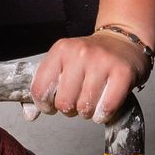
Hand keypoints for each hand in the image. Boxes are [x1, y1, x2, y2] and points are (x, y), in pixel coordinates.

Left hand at [22, 29, 150, 125]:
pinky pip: (106, 108)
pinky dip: (104, 114)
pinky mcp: (123, 73)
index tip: (52, 105)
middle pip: (64, 102)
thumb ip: (45, 87)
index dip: (45, 105)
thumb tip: (30, 114)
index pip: (40, 89)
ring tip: (93, 99)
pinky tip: (105, 104)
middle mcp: (80, 53)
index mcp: (61, 49)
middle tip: (77, 99)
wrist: (124, 39)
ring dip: (88, 112)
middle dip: (69, 109)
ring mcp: (103, 62)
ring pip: (85, 108)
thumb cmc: (91, 57)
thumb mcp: (63, 63)